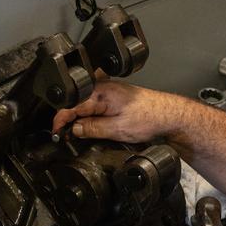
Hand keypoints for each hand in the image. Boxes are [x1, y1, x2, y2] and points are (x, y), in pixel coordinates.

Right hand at [50, 81, 184, 142]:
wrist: (169, 115)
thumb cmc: (149, 118)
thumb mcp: (116, 129)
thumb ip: (91, 129)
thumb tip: (73, 130)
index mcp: (99, 92)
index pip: (71, 106)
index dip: (60, 121)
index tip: (56, 133)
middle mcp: (102, 88)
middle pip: (75, 104)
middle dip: (68, 121)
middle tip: (66, 137)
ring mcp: (108, 92)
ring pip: (85, 106)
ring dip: (80, 120)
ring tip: (78, 134)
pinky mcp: (114, 98)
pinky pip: (95, 107)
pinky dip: (90, 117)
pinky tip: (92, 127)